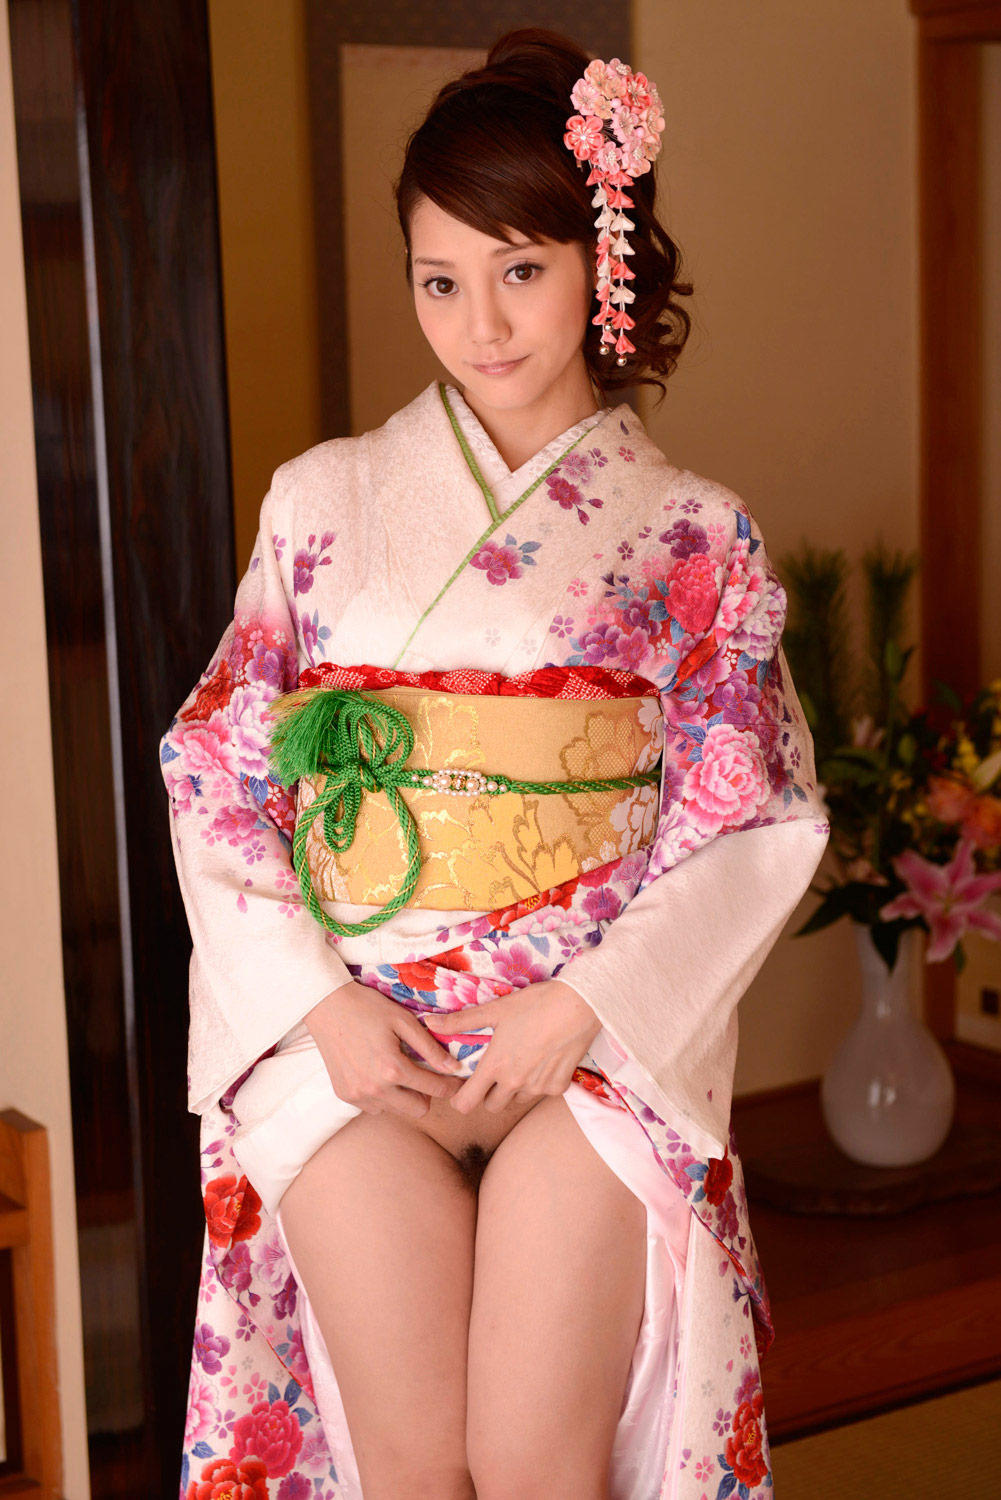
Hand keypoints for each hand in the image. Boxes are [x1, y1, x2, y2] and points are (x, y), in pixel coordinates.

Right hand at [305, 980, 464, 1120]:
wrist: (326, 1006)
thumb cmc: (367, 1007)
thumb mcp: (403, 1020)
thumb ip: (430, 1047)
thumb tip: (453, 1067)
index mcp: (392, 1069)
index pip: (434, 1089)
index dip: (451, 1086)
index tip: (458, 1082)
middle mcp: (374, 1089)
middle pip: (418, 1109)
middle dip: (427, 1094)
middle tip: (424, 1073)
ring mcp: (357, 1095)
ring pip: (395, 1110)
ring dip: (402, 1095)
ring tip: (397, 1069)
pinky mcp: (344, 1095)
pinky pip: (374, 1107)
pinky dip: (381, 1095)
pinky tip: (377, 1073)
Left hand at [429, 979, 601, 1113]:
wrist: (579, 1005)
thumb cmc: (535, 1003)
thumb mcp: (495, 1009)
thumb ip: (461, 1021)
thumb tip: (429, 1023)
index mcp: (495, 1066)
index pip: (466, 1103)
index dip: (460, 1100)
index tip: (462, 1089)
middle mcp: (515, 1082)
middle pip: (491, 1107)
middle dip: (488, 1094)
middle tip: (494, 1071)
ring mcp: (538, 1087)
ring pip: (517, 1101)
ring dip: (513, 1089)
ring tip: (520, 1062)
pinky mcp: (559, 1087)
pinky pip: (541, 1094)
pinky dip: (539, 1083)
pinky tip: (543, 1061)